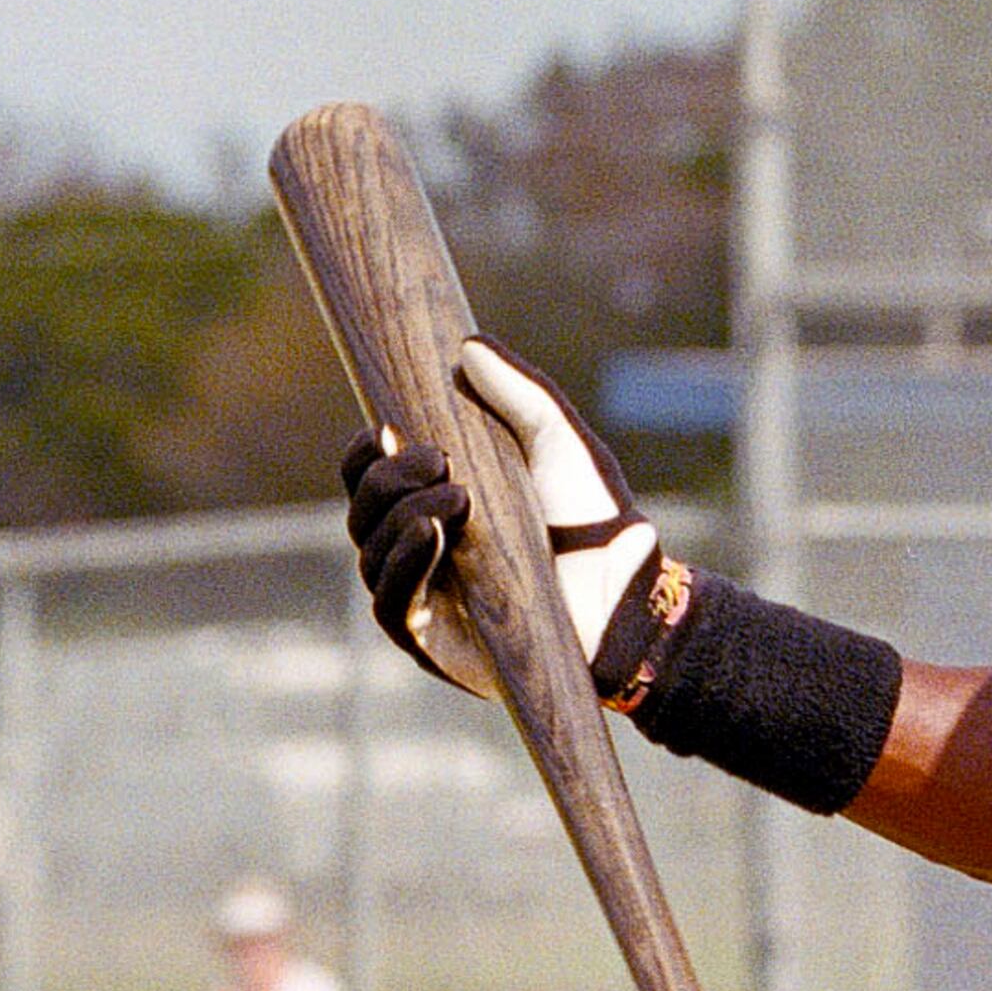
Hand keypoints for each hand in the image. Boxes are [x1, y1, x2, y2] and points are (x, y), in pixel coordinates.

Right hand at [339, 336, 678, 699]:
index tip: (387, 428)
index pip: (369, 476)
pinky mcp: (432, 644)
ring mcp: (422, 599)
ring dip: (401, 516)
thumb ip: (520, 394)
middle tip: (438, 458)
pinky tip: (432, 534)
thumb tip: (467, 346)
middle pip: (362, 510)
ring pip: (370, 553)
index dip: (365, 452)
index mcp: (434, 503)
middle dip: (387, 478)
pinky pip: (392, 603)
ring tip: (457, 498)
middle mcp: (417, 552)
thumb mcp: (559, 444)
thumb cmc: (595, 522)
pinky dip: (404, 564)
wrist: (630, 596)